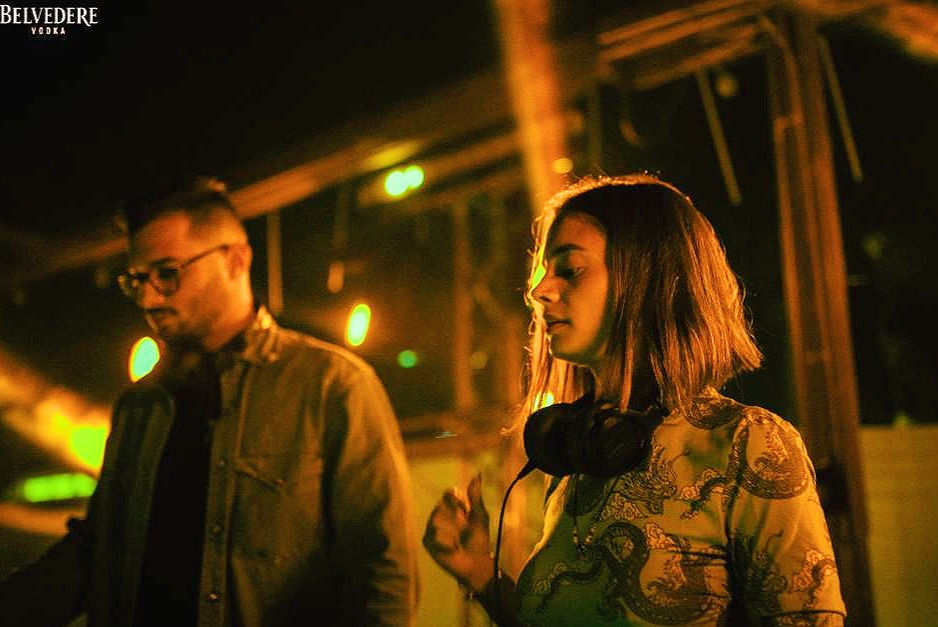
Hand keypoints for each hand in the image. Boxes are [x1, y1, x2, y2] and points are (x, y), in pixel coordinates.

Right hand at [423, 473, 493, 592]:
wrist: (476, 562)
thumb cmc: (479, 539)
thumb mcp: (479, 516)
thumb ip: (475, 496)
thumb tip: (477, 474)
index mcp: (452, 507)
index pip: (447, 494)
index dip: (455, 500)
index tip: (464, 510)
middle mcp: (440, 515)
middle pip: (440, 505)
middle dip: (455, 518)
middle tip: (464, 528)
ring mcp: (432, 528)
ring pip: (436, 518)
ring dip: (452, 530)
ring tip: (460, 540)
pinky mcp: (428, 542)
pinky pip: (433, 534)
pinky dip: (446, 541)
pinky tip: (453, 548)